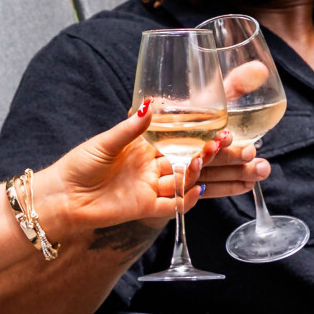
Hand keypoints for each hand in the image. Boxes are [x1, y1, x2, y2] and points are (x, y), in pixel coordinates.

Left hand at [39, 106, 259, 245]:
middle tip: (251, 154)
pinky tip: (203, 187)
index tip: (232, 131)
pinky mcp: (147, 208)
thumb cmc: (79, 165)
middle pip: (198, 163)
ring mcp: (154, 188)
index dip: (210, 138)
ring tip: (244, 174)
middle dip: (225, 159)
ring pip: (193, 182)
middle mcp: (156, 167)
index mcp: (149, 147)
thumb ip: (130, 127)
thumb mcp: (105, 141)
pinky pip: (176, 205)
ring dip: (217, 177)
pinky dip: (189, 197)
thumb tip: (150, 105)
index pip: (187, 141)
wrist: (62, 197)